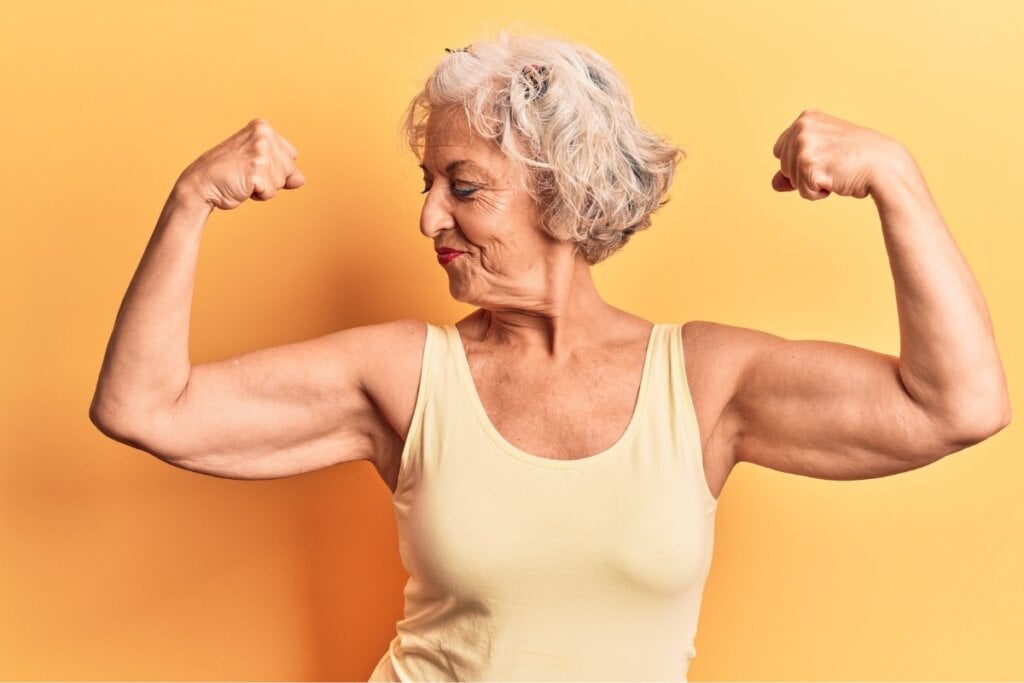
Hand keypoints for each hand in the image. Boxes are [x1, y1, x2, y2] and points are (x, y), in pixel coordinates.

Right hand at [175, 118, 305, 209]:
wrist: (201, 183)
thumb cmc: (228, 173)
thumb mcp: (258, 164)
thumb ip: (282, 169)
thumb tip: (301, 180)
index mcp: (263, 127)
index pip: (291, 155)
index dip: (275, 168)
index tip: (251, 164)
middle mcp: (263, 135)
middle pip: (289, 169)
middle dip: (272, 178)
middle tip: (246, 173)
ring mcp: (260, 151)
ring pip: (281, 181)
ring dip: (265, 188)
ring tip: (243, 179)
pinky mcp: (257, 169)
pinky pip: (271, 192)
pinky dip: (259, 195)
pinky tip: (242, 186)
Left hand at [771, 109, 903, 200]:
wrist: (885, 166)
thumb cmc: (857, 160)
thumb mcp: (823, 155)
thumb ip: (795, 166)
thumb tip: (774, 184)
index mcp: (806, 118)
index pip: (779, 151)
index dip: (799, 162)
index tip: (826, 156)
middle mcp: (802, 127)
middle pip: (783, 167)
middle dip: (805, 174)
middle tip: (834, 165)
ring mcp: (804, 145)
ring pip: (791, 181)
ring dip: (813, 184)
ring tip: (836, 171)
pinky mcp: (808, 164)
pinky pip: (803, 192)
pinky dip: (818, 194)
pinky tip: (836, 180)